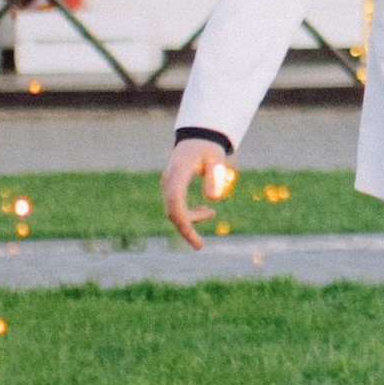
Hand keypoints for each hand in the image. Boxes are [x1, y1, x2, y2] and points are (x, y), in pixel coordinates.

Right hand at [163, 135, 231, 249]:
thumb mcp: (216, 159)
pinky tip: (206, 211)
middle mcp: (169, 179)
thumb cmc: (208, 148)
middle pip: (171, 210)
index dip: (182, 218)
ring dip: (190, 219)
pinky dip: (189, 214)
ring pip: (173, 210)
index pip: (175, 199)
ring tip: (211, 213)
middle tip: (199, 246)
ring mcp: (167, 184)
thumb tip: (213, 200)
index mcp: (179, 171)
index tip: (192, 235)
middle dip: (185, 229)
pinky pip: (176, 207)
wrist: (196, 138)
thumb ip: (215, 177)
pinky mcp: (171, 188)